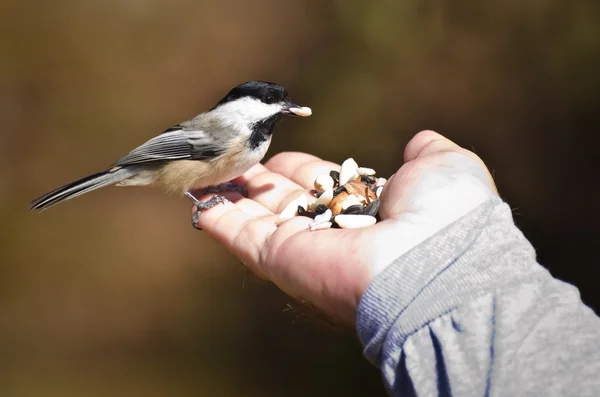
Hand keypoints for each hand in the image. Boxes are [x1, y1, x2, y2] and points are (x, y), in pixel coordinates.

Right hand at [194, 131, 497, 326]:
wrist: (437, 263)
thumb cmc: (448, 214)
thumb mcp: (445, 169)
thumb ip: (428, 154)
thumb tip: (419, 142)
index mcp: (369, 211)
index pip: (323, 186)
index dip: (299, 170)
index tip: (278, 156)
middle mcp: (336, 232)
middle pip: (286, 202)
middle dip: (259, 181)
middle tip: (234, 158)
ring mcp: (307, 249)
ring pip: (259, 219)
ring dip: (232, 196)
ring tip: (204, 171)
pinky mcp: (283, 262)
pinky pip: (243, 238)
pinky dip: (219, 219)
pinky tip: (198, 198)